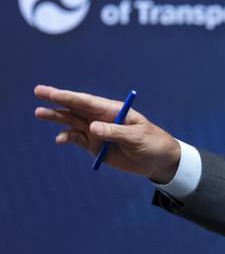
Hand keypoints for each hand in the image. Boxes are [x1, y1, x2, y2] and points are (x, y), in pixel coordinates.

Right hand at [34, 84, 180, 183]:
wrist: (157, 161)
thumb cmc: (152, 143)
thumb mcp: (136, 137)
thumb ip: (115, 132)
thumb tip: (92, 127)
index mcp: (114, 110)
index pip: (89, 101)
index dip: (70, 96)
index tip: (54, 93)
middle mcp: (102, 118)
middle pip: (76, 107)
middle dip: (58, 99)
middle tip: (38, 91)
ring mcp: (97, 131)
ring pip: (72, 121)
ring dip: (57, 117)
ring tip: (39, 112)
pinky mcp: (95, 146)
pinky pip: (77, 139)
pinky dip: (67, 137)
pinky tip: (60, 139)